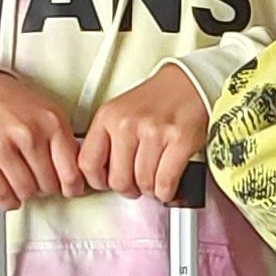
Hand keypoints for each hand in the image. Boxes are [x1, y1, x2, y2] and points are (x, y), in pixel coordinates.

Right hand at [0, 65, 85, 206]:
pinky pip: (0, 193)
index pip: (71, 173)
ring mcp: (0, 144)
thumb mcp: (46, 112)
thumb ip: (63, 141)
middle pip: (48, 185)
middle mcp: (28, 132)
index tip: (69, 189)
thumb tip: (78, 174)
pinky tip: (9, 194)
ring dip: (25, 194)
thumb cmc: (9, 103)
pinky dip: (7, 200)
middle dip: (45, 188)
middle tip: (39, 181)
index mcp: (51, 121)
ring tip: (23, 184)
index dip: (71, 187)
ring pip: (25, 191)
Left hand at [76, 63, 210, 201]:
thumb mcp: (120, 114)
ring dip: (150, 190)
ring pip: (144, 184)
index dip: (97, 181)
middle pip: (118, 180)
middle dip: (128, 189)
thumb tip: (99, 176)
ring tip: (153, 181)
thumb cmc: (155, 101)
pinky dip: (166, 191)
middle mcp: (128, 123)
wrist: (187, 84)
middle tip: (135, 185)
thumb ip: (106, 141)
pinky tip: (166, 185)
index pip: (88, 163)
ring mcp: (154, 131)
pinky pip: (165, 182)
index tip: (106, 183)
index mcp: (108, 116)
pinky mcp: (179, 140)